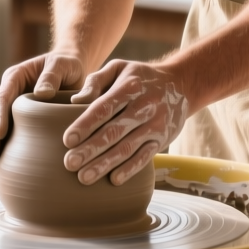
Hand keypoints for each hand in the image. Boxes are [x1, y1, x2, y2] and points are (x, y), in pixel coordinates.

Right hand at [0, 51, 86, 168]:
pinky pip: (7, 135)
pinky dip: (2, 148)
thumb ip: (51, 76)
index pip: (2, 97)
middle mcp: (10, 93)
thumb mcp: (61, 64)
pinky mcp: (21, 121)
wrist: (72, 70)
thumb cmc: (67, 64)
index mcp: (15, 78)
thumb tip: (42, 93)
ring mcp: (13, 108)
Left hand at [62, 60, 189, 186]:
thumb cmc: (139, 77)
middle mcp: (144, 107)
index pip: (104, 107)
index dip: (85, 124)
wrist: (181, 84)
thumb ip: (96, 81)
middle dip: (90, 149)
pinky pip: (145, 156)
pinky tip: (114, 180)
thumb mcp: (119, 68)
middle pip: (114, 131)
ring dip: (105, 164)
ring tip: (84, 177)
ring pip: (127, 148)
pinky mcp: (161, 139)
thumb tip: (75, 102)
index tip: (68, 140)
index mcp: (129, 87)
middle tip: (69, 163)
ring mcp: (154, 125)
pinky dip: (130, 169)